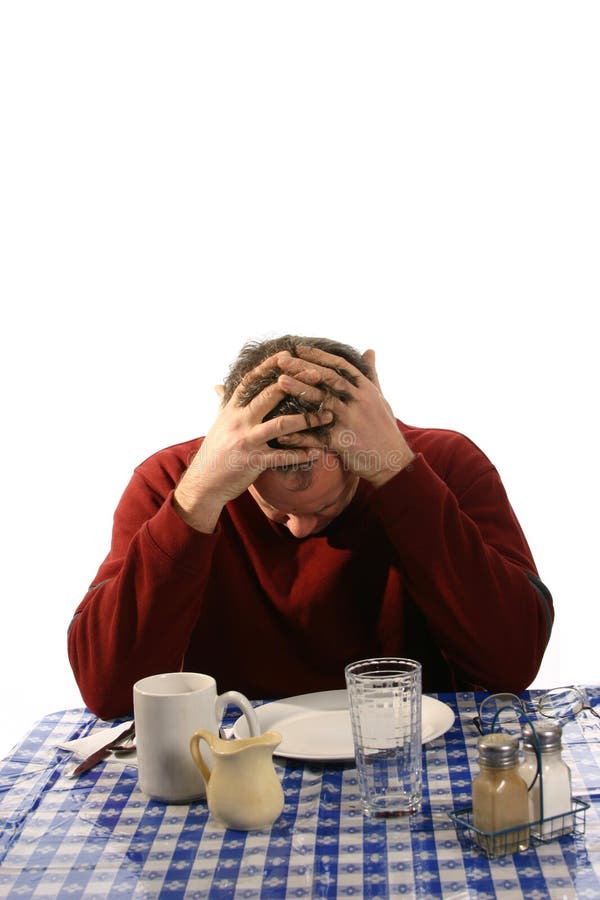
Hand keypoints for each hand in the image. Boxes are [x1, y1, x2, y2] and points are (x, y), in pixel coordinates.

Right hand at [174, 352, 332, 530]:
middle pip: (269, 395)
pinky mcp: (254, 461)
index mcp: (232, 409)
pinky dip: (302, 454)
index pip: (251, 381)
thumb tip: (219, 385)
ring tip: (328, 415)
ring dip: (308, 419)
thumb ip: (222, 403)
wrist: (204, 482)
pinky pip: (283, 457)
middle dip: (296, 384)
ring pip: (281, 424)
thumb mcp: (217, 423)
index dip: (269, 366)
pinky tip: (319, 451)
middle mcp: (239, 421)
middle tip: (318, 376)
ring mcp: (247, 441)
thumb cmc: (214, 451)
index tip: (288, 355)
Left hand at [275, 346, 414, 487]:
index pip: (341, 366)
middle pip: (329, 378)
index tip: (298, 348)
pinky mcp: (343, 442)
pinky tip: (282, 432)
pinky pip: (317, 436)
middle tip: (282, 360)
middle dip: (304, 367)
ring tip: (280, 382)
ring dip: (300, 390)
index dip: (319, 356)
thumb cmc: (384, 428)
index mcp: (366, 389)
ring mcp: (351, 421)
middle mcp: (359, 401)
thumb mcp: (380, 398)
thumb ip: (371, 374)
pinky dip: (299, 435)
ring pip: (323, 401)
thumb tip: (369, 351)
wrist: (393, 461)